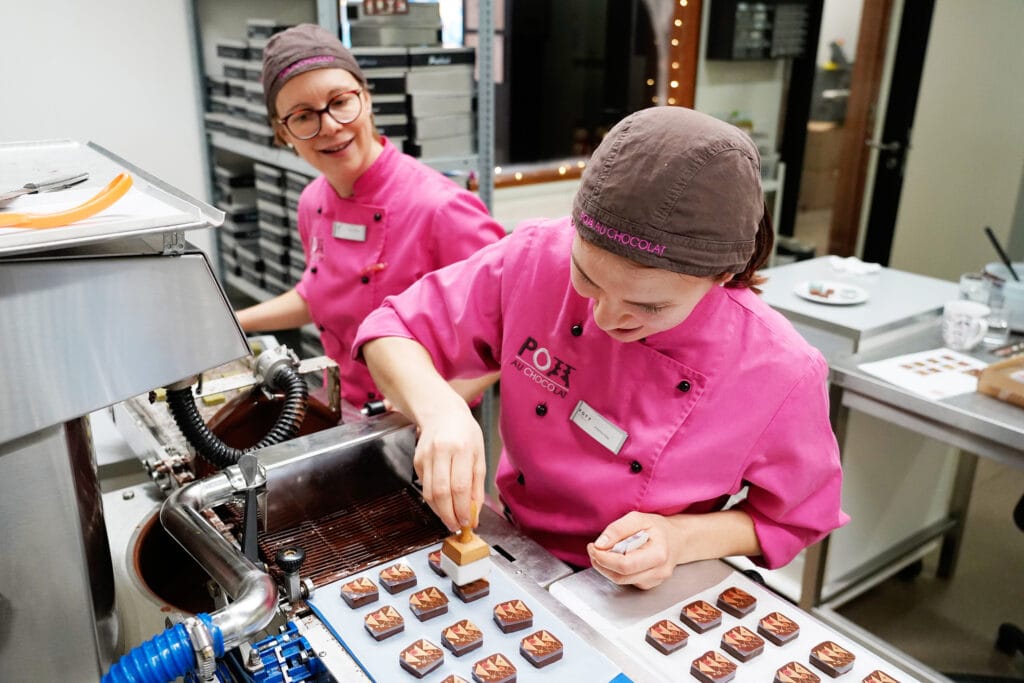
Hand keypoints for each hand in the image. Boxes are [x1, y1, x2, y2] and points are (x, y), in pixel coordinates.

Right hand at [412, 401, 485, 532]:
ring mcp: (426, 456)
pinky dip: (433, 499)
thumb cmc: (465, 433)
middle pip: (442, 492)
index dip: (462, 508)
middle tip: (456, 526)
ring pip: (429, 492)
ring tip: (450, 519)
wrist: (442, 412)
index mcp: (462, 449)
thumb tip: (474, 513)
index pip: (460, 486)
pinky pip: (424, 486)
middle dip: (449, 515)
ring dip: (439, 511)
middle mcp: (441, 452)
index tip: (467, 522)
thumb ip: (477, 485)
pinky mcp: (416, 461)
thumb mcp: (479, 455)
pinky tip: (442, 502)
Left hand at [587, 509, 760, 588]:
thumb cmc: (658, 528)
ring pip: (621, 581)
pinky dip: (615, 570)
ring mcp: (655, 581)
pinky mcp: (649, 585)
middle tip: (593, 549)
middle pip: (620, 576)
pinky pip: (626, 581)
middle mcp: (659, 572)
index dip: (604, 558)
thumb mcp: (638, 519)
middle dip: (601, 564)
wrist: (677, 540)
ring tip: (603, 552)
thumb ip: (618, 530)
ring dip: (606, 568)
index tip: (593, 547)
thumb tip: (600, 544)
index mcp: (659, 554)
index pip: (625, 565)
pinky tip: (616, 558)